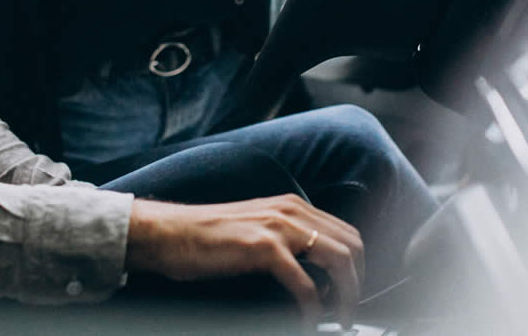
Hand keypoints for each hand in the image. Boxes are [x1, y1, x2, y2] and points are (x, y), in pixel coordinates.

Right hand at [126, 194, 364, 328]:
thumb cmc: (204, 237)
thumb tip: (309, 268)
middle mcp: (291, 211)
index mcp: (291, 206)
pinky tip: (308, 322)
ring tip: (338, 319)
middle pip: (351, 246)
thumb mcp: (254, 227)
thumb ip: (283, 238)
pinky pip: (305, 285)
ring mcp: (279, 228)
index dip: (358, 265)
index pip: (346, 232)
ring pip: (339, 261)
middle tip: (349, 311)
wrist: (169, 233)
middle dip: (358, 282)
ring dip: (345, 295)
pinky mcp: (265, 249)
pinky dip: (313, 309)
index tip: (353, 291)